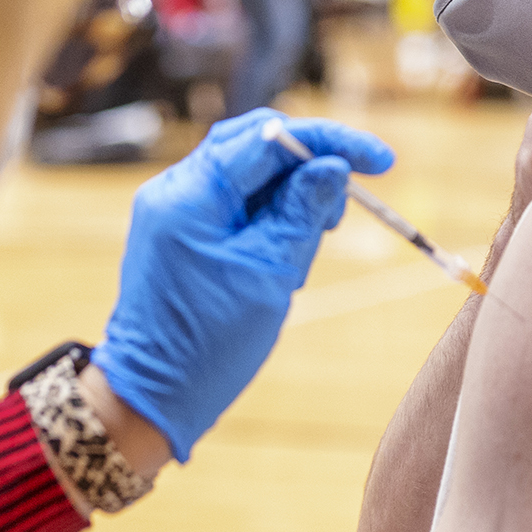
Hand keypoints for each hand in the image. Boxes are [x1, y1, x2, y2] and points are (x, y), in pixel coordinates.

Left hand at [93, 108, 394, 460]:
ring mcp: (174, 209)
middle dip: (310, 162)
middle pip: (255, 143)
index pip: (269, 138)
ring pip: (248, 171)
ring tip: (315, 238)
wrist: (152, 393)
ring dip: (292, 191)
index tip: (380, 161)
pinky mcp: (180, 230)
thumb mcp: (270, 274)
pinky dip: (270, 214)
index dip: (329, 141)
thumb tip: (333, 164)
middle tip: (348, 203)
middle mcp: (175, 190)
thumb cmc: (207, 343)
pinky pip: (234, 201)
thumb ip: (302, 212)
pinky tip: (288, 249)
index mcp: (191, 195)